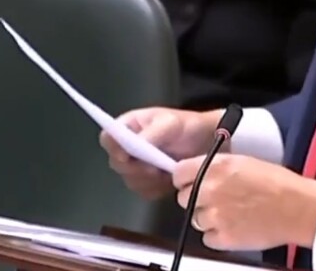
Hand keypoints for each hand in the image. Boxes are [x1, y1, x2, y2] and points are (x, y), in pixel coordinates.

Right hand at [101, 107, 220, 199]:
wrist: (207, 142)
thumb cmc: (187, 126)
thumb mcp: (170, 123)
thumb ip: (151, 134)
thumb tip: (134, 146)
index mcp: (128, 127)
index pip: (108, 138)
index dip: (114, 148)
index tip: (129, 156)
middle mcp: (127, 146)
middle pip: (117, 163)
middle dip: (136, 168)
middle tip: (155, 168)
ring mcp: (136, 165)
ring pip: (130, 180)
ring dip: (149, 180)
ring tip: (167, 171)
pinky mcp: (147, 181)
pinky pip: (144, 191)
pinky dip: (157, 188)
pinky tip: (170, 180)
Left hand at [173, 153, 315, 250]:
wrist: (299, 208)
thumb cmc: (280, 184)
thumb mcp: (245, 161)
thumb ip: (218, 167)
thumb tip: (200, 172)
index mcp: (216, 167)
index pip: (179, 173)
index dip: (185, 179)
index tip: (190, 182)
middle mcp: (210, 190)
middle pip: (183, 198)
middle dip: (196, 199)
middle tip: (216, 198)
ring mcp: (215, 216)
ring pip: (195, 219)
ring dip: (208, 217)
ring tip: (231, 213)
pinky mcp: (222, 238)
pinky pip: (207, 238)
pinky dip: (218, 235)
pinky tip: (235, 226)